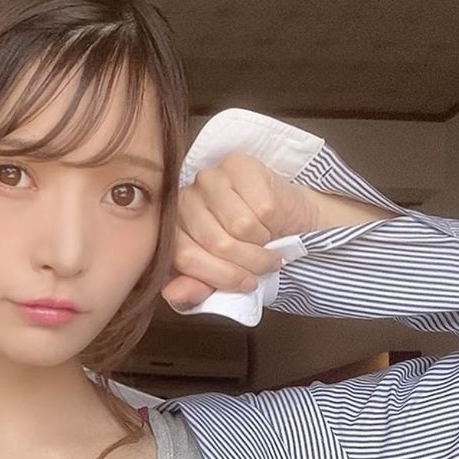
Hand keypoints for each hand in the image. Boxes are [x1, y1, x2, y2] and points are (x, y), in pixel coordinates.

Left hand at [162, 152, 317, 309]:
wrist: (286, 220)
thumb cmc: (248, 250)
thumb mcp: (220, 278)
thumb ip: (196, 287)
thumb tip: (172, 294)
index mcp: (172, 229)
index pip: (186, 257)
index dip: (221, 277)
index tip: (247, 284)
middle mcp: (184, 198)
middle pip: (216, 243)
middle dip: (248, 263)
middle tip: (265, 265)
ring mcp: (209, 178)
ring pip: (240, 226)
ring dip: (263, 242)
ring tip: (267, 242)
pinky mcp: (238, 165)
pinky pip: (262, 208)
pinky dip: (274, 222)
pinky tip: (272, 220)